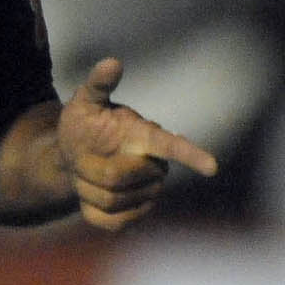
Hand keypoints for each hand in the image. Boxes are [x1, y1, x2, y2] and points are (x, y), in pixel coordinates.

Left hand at [58, 58, 218, 230]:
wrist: (74, 156)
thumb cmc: (84, 124)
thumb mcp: (85, 101)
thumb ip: (98, 83)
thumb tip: (112, 62)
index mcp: (147, 137)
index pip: (173, 146)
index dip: (192, 155)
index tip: (211, 166)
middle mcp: (154, 167)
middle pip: (120, 178)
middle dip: (90, 168)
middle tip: (81, 157)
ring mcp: (147, 193)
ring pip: (112, 202)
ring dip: (87, 188)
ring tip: (86, 173)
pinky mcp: (134, 216)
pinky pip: (109, 222)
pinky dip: (89, 210)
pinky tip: (89, 195)